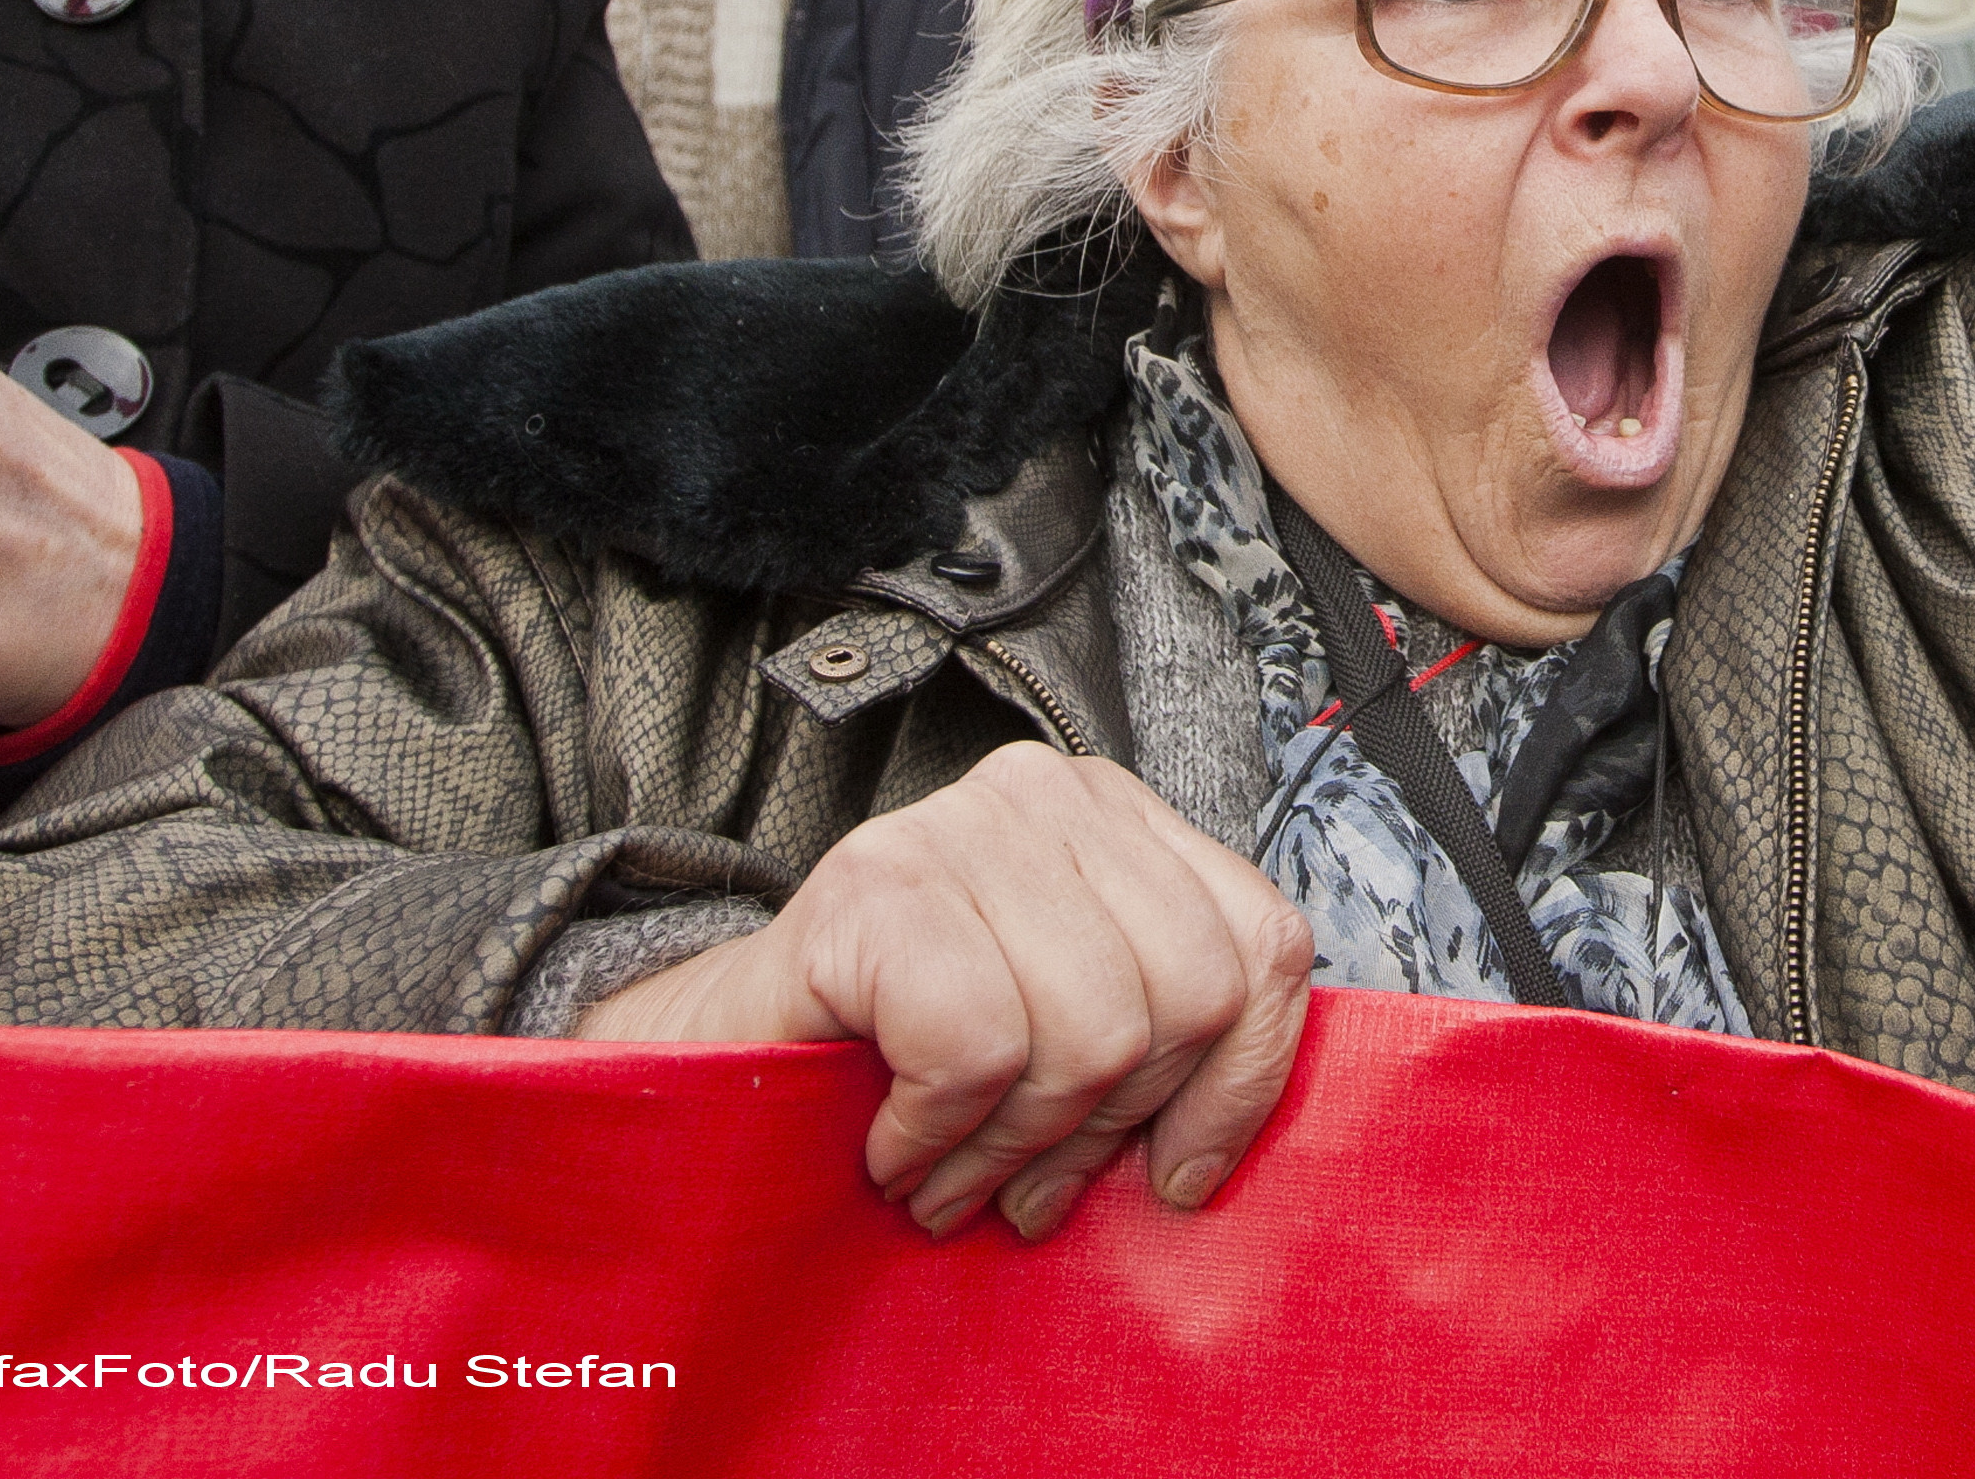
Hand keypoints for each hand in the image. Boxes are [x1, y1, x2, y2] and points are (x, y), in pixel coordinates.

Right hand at [576, 743, 1316, 1240]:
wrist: (709, 1057)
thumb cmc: (897, 1060)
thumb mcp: (1066, 1040)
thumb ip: (1163, 1047)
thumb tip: (1213, 1147)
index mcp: (1121, 820)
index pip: (1265, 942)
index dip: (1241, 1084)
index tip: (1175, 1175)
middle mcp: (1052, 795)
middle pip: (1191, 996)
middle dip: (1110, 1126)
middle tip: (1023, 1180)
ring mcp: (959, 826)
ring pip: (1094, 1031)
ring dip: (1013, 1145)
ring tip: (952, 1172)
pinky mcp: (874, 881)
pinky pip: (976, 1047)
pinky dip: (934, 1128)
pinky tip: (893, 1138)